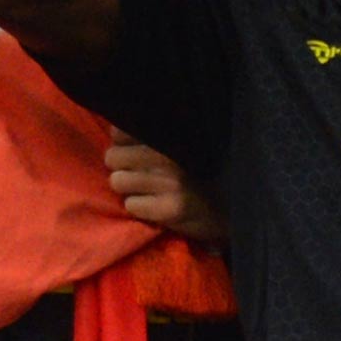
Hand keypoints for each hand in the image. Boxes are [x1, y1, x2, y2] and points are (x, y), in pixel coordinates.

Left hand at [106, 131, 228, 245]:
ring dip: (129, 189)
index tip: (135, 151)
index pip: (121, 130)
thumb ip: (148, 137)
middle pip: (112, 157)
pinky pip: (131, 205)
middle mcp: (170, 153)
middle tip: (141, 175)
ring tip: (148, 191)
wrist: (228, 209)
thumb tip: (114, 132)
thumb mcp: (178, 146)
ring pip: (118, 181)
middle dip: (122, 168)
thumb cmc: (197, 174)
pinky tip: (156, 206)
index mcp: (171, 133)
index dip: (123, 143)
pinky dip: (140, 209)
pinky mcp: (171, 207)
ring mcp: (171, 180)